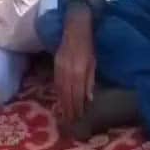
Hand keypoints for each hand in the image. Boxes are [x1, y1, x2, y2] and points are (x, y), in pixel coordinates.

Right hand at [54, 6, 96, 126]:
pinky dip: (58, 93)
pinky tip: (60, 100)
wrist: (75, 29)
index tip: (79, 118)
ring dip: (62, 103)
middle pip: (67, 94)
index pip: (77, 94)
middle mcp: (67, 71)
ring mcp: (59, 68)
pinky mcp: (55, 65)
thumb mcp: (93, 63)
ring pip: (60, 90)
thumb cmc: (88, 45)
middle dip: (69, 109)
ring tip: (65, 114)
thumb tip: (88, 99)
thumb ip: (90, 81)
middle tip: (70, 121)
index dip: (77, 107)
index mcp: (79, 71)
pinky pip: (56, 83)